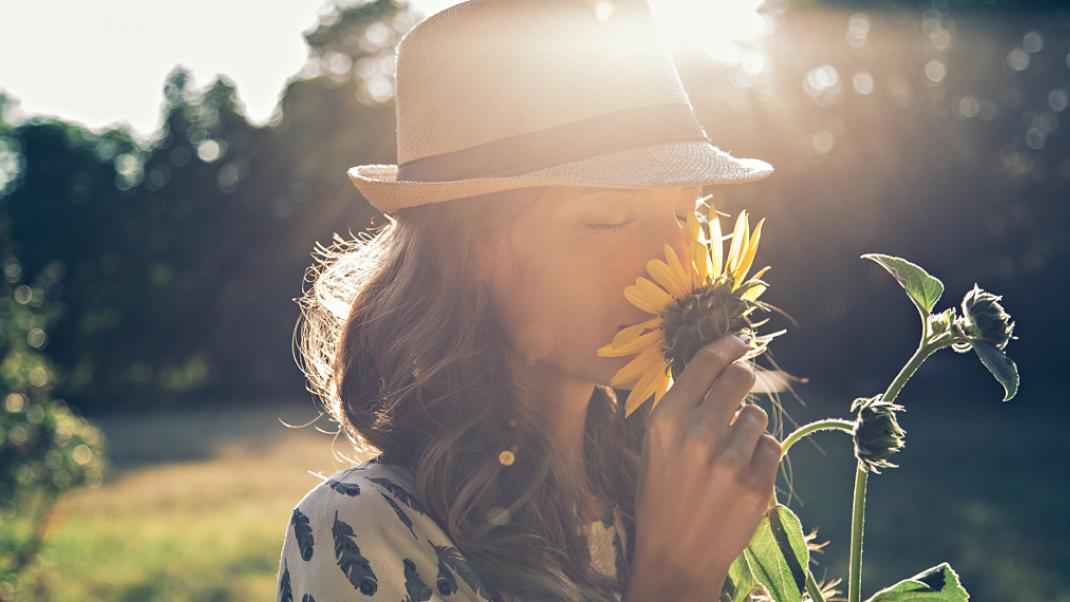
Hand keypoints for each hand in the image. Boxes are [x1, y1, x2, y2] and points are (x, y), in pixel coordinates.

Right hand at [625, 334, 780, 600]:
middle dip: (744, 377)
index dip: (728, 345)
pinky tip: (740, 474)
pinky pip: (772, 446)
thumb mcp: (654, 444)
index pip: (706, 362)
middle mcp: (698, 435)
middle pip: (741, 378)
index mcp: (666, 420)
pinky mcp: (756, 485)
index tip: (740, 340)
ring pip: (758, 415)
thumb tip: (713, 363)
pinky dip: (761, 455)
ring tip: (728, 453)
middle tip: (741, 385)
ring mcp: (729, 461)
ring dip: (749, 426)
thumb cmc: (661, 494)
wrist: (675, 556)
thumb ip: (680, 405)